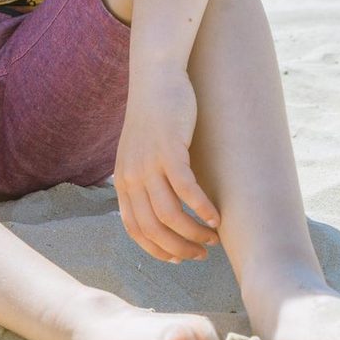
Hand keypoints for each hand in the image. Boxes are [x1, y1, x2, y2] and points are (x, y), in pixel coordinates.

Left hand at [114, 67, 220, 261]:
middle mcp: (131, 175)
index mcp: (123, 179)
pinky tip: (216, 217)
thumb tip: (163, 211)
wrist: (155, 80)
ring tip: (212, 238)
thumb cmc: (154, 119)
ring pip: (169, 214)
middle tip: (201, 253)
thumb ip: (147, 180)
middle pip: (152, 227)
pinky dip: (202, 208)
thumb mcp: (141, 154)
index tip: (178, 259)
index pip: (134, 228)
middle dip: (179, 248)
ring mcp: (148, 162)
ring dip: (194, 233)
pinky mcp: (168, 150)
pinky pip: (185, 189)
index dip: (156, 249)